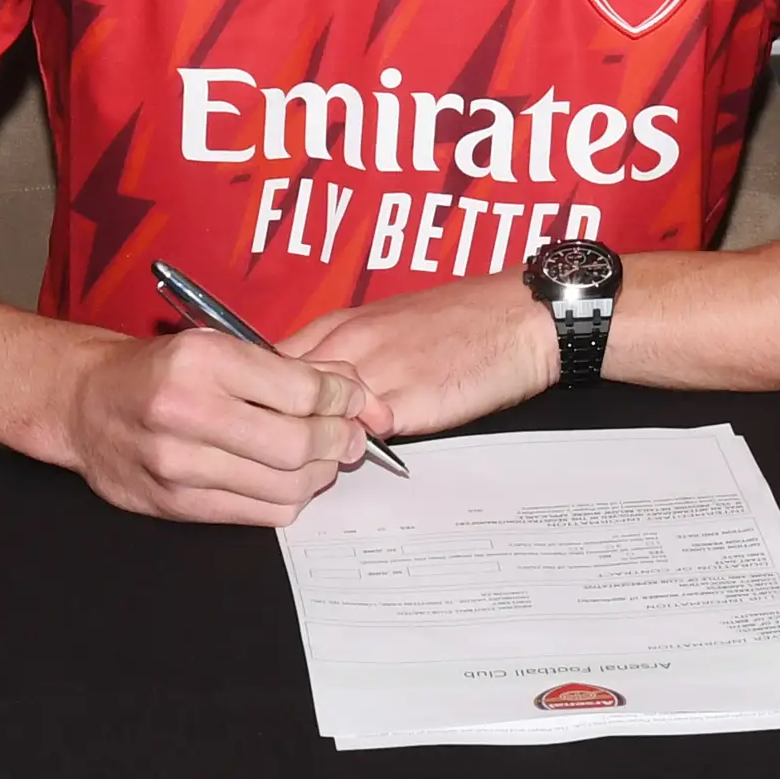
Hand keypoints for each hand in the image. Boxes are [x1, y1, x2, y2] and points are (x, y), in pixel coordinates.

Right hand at [60, 328, 383, 523]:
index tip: (352, 399)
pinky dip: (289, 498)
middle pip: (297, 445)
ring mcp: (179, 466)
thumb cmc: (157, 370)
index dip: (341, 398)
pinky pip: (260, 514)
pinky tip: (291, 479)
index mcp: (201, 361)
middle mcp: (187, 413)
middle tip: (350, 434)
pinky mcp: (177, 506)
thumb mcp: (217, 345)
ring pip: (284, 487)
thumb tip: (351, 390)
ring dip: (319, 473)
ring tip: (326, 457)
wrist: (87, 403)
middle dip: (339, 440)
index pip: (299, 390)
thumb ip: (286, 368)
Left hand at [282, 276, 556, 435]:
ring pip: (316, 416)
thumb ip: (346, 353)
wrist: (517, 317)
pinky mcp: (404, 404)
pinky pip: (361, 435)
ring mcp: (374, 375)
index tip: (262, 420)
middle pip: (283, 394)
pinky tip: (361, 458)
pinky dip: (355, 451)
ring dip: (315, 441)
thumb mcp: (390, 323)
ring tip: (322, 461)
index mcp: (341, 325)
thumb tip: (310, 388)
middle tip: (284, 452)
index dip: (262, 397)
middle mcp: (349, 346)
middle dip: (279, 425)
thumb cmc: (462, 319)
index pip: (271, 364)